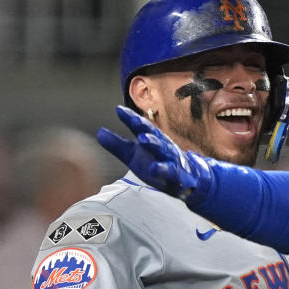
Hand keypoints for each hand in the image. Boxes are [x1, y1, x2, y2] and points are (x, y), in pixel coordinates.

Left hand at [97, 106, 216, 206]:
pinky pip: (171, 172)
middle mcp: (163, 147)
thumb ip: (118, 145)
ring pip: (164, 151)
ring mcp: (172, 160)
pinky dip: (163, 169)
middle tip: (133, 122)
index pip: (141, 127)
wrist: (189, 179)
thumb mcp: (134, 155)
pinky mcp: (179, 176)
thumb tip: (99, 132)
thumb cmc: (158, 163)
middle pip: (154, 135)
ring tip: (143, 140)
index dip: (131, 118)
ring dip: (154, 144)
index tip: (119, 110)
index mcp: (152, 139)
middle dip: (144, 128)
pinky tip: (154, 169)